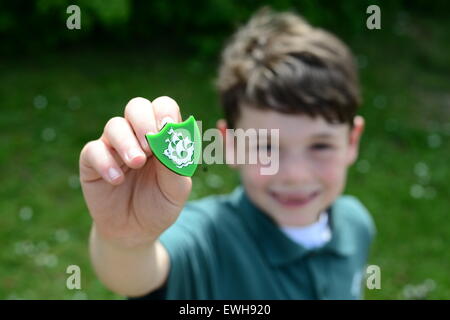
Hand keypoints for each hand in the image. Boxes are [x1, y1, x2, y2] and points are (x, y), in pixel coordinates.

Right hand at [79, 97, 191, 247]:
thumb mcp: (176, 190)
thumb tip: (170, 139)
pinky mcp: (92, 161)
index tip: (168, 128)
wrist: (135, 232)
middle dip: (144, 121)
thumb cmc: (159, 205)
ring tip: (137, 162)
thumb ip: (176, 165)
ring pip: (115, 125)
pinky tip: (116, 179)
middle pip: (137, 107)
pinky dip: (105, 162)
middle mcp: (137, 135)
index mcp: (162, 136)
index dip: (165, 112)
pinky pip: (94, 150)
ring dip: (126, 141)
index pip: (163, 108)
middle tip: (150, 145)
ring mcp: (114, 147)